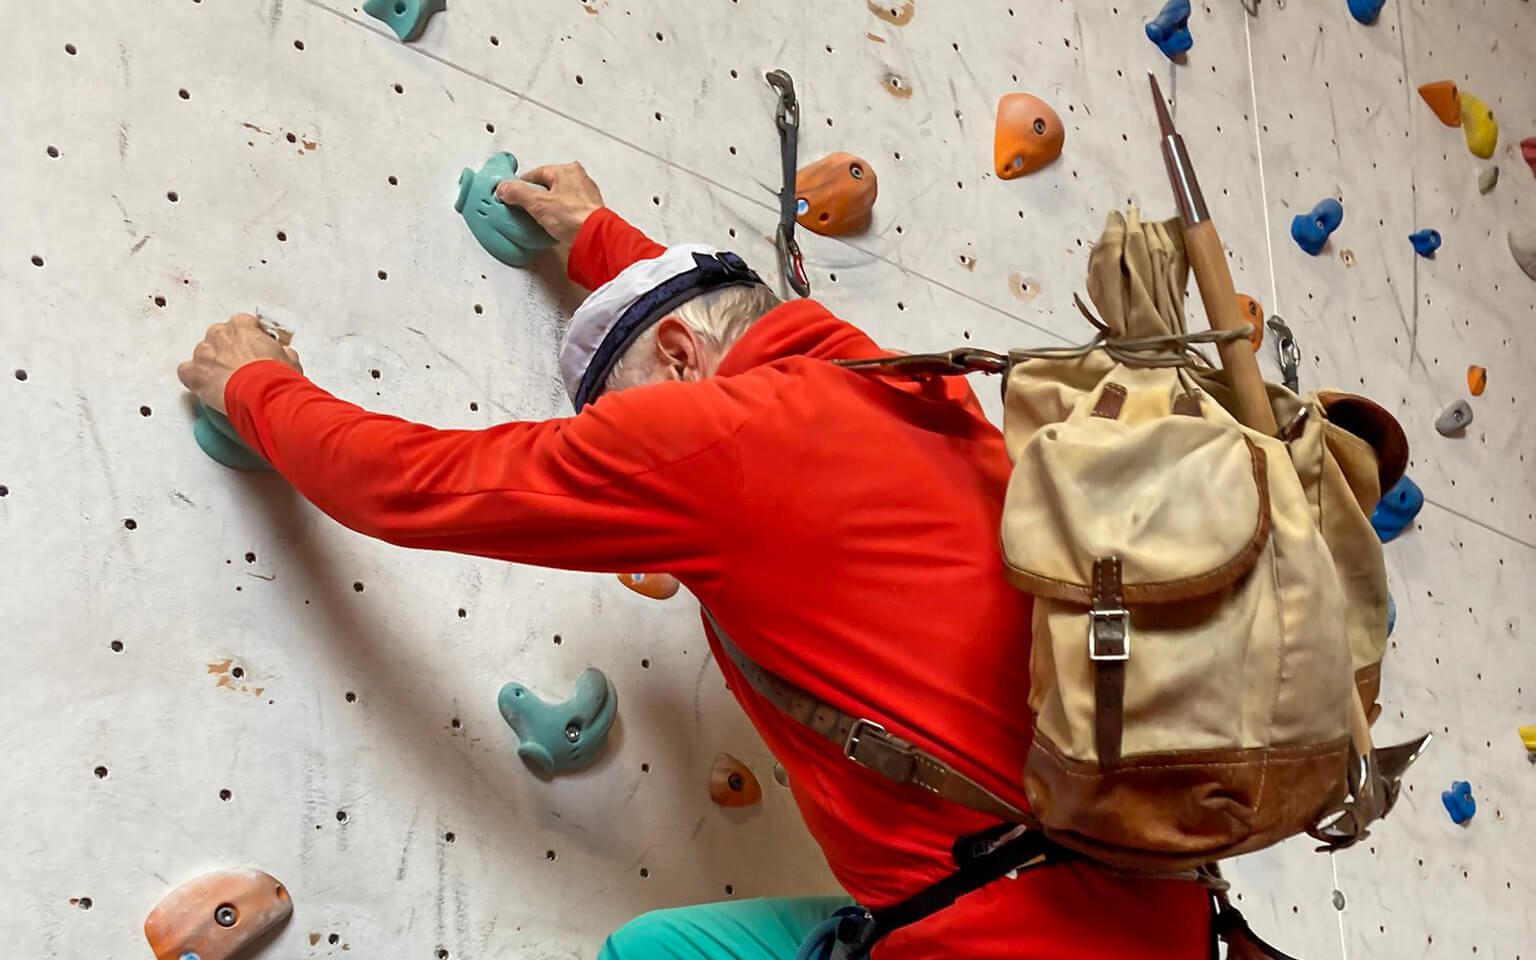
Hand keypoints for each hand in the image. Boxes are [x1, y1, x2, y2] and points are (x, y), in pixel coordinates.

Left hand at [177, 314, 301, 413]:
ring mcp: (204, 353)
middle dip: (227, 350)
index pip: (242, 324)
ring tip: (224, 381)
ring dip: (211, 364)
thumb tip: (283, 356)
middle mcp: (220, 334)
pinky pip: (187, 372)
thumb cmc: (277, 376)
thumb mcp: (289, 360)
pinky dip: (194, 378)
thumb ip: (281, 352)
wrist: (263, 393)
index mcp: (243, 326)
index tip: (254, 349)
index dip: (249, 338)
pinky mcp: (195, 374)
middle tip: (240, 366)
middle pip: (218, 336)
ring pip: (203, 354)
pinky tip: (204, 387)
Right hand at [495, 162, 603, 244]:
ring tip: (540, 218)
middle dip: (536, 196)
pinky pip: (569, 210)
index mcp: (567, 170)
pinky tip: (556, 224)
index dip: (521, 185)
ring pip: (560, 197)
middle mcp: (579, 179)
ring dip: (549, 206)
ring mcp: (586, 196)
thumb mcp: (538, 203)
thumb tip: (504, 188)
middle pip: (548, 185)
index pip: (536, 173)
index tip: (512, 194)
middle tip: (526, 208)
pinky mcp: (590, 212)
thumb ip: (517, 193)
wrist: (596, 238)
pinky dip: (561, 215)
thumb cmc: (574, 217)